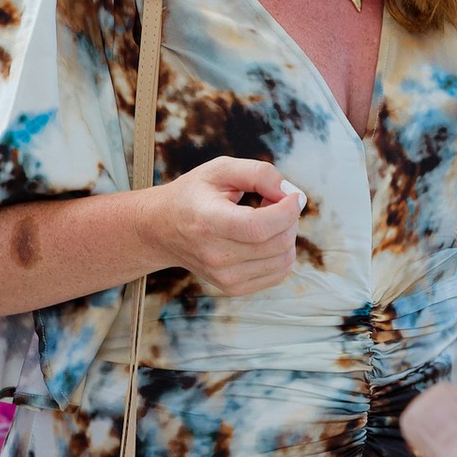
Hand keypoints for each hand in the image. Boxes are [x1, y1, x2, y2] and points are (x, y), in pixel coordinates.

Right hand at [156, 155, 305, 296]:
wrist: (163, 230)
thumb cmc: (193, 195)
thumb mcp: (220, 169)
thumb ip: (259, 173)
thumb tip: (290, 193)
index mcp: (209, 222)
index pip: (259, 227)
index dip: (287, 211)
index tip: (294, 196)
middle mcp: (216, 256)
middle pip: (277, 243)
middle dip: (289, 218)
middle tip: (274, 201)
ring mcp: (225, 277)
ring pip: (284, 260)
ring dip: (286, 234)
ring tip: (266, 218)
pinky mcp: (233, 287)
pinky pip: (279, 273)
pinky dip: (281, 252)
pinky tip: (263, 237)